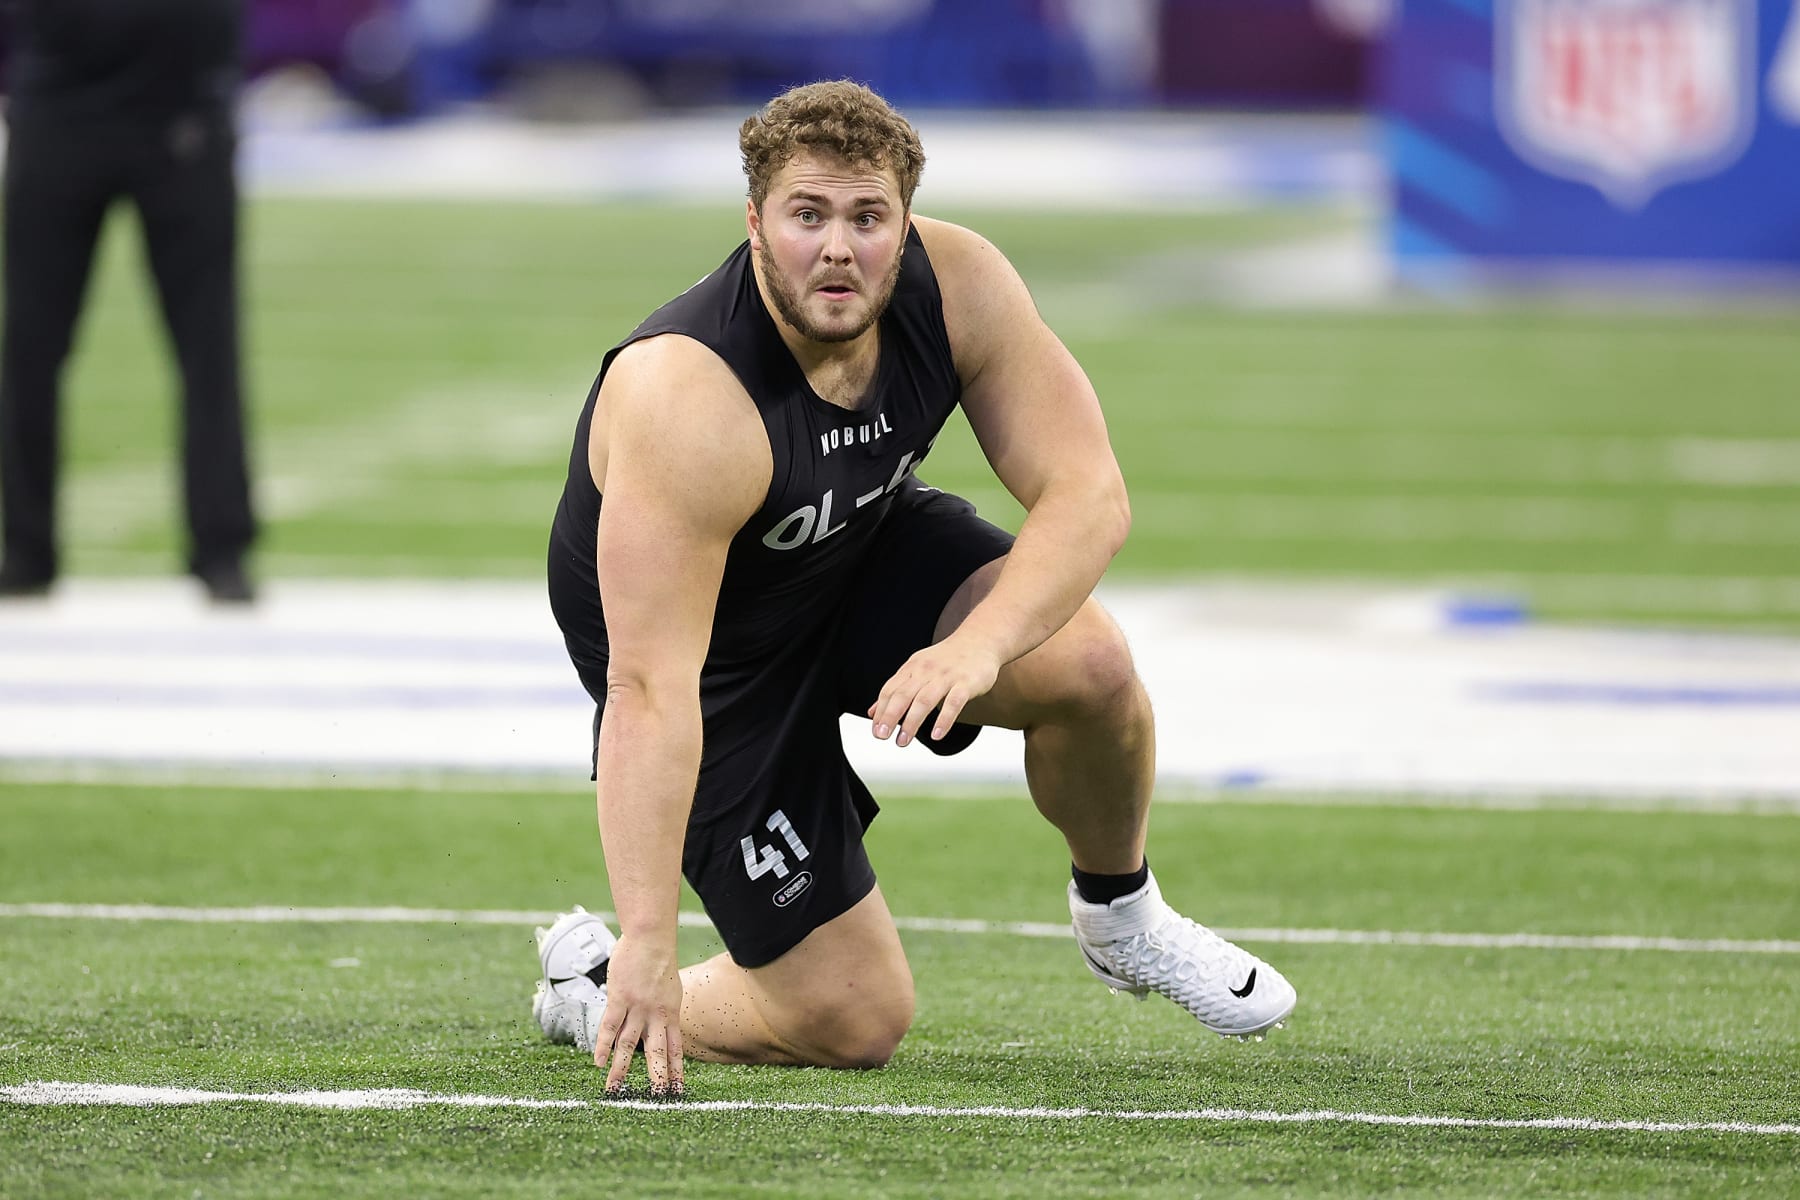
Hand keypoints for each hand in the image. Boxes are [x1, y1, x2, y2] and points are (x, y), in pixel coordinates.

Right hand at [592, 933, 684, 1096]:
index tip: (677, 1090)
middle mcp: (656, 1014)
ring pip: (629, 1045)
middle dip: (656, 1077)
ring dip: (621, 1069)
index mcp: (671, 1013)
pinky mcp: (620, 999)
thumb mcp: (670, 987)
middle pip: (657, 1052)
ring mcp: (638, 1008)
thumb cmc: (658, 958)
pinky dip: (603, 1045)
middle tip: (655, 1099)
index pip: (675, 1047)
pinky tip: (598, 1062)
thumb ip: (664, 1006)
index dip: (676, 1069)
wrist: (651, 938)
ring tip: (615, 1090)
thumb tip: (659, 1019)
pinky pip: (610, 1027)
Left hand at [868, 631, 1000, 746]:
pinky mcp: (966, 683)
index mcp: (912, 668)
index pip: (890, 690)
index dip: (881, 711)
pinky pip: (953, 703)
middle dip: (890, 717)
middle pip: (903, 695)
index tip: (875, 730)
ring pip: (925, 700)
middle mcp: (926, 671)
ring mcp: (946, 677)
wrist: (979, 639)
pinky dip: (944, 720)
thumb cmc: (947, 659)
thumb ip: (896, 690)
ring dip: (912, 722)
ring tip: (903, 741)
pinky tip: (937, 735)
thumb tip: (872, 713)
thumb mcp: (917, 669)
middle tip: (881, 736)